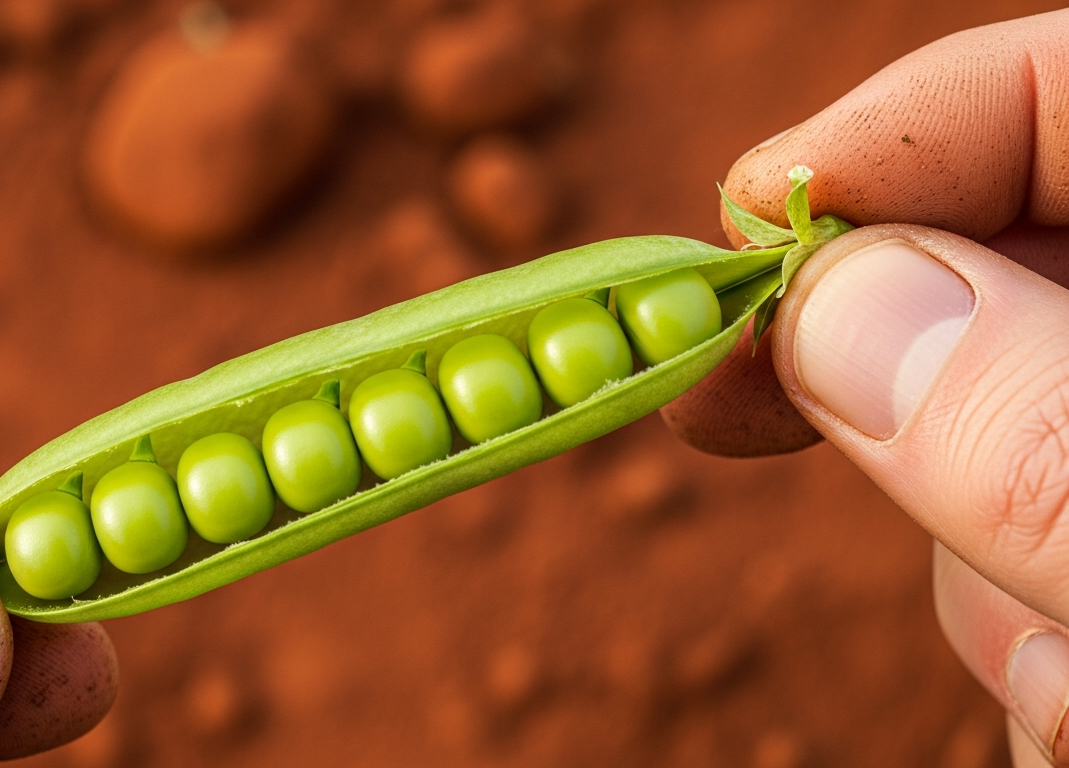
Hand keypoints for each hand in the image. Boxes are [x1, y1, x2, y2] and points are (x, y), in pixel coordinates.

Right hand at [663, 8, 1068, 763]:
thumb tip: (839, 308)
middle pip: (1004, 271)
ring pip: (998, 439)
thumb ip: (1047, 439)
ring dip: (979, 565)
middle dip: (899, 380)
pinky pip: (1024, 562)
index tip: (739, 218)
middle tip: (742, 423)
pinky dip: (1013, 636)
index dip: (899, 130)